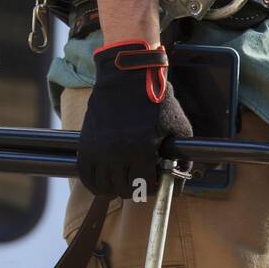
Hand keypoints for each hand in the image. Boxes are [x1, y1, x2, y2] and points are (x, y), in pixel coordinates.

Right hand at [76, 40, 192, 198]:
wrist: (126, 77)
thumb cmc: (155, 101)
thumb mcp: (178, 126)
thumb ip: (183, 154)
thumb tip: (183, 175)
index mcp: (142, 149)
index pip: (146, 187)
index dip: (153, 188)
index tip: (154, 181)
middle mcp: (118, 152)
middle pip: (125, 190)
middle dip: (136, 189)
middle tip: (140, 181)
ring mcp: (99, 149)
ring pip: (104, 187)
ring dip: (115, 188)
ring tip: (123, 180)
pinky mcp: (85, 144)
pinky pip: (86, 176)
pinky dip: (95, 183)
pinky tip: (105, 180)